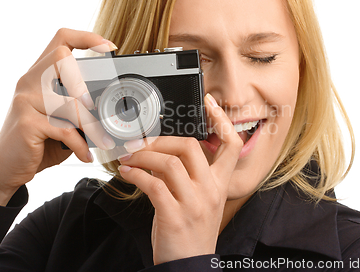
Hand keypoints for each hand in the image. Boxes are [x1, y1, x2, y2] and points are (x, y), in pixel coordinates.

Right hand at [0, 28, 116, 204]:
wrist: (5, 169)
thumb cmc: (37, 142)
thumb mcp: (59, 120)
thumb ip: (77, 108)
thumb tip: (109, 107)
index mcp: (39, 75)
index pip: (61, 40)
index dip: (87, 38)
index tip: (109, 47)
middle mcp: (29, 81)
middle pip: (61, 58)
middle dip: (84, 80)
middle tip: (96, 104)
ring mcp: (25, 101)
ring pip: (70, 102)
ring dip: (93, 126)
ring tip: (104, 141)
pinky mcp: (26, 123)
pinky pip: (64, 129)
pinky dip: (81, 144)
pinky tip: (85, 155)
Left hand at [118, 94, 242, 264]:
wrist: (188, 266)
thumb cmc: (190, 232)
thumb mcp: (196, 201)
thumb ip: (185, 175)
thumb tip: (160, 152)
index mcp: (220, 185)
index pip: (232, 146)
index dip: (223, 121)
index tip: (209, 103)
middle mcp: (211, 191)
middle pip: (191, 146)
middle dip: (161, 139)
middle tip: (142, 142)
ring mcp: (194, 203)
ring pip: (169, 163)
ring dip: (143, 156)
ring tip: (128, 157)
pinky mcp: (174, 216)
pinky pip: (153, 184)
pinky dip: (136, 174)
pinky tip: (127, 173)